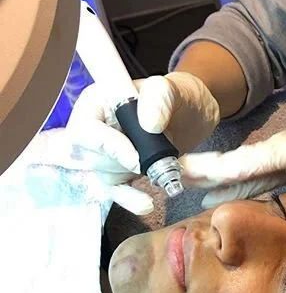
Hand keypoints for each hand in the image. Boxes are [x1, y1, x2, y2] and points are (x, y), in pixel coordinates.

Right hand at [66, 71, 219, 213]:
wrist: (194, 113)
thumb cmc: (178, 94)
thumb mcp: (171, 89)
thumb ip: (160, 98)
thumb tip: (149, 124)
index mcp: (98, 101)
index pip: (84, 130)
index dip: (106, 147)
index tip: (136, 157)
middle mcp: (96, 127)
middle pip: (92, 157)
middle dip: (124, 163)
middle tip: (154, 158)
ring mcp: (106, 151)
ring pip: (103, 174)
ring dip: (133, 176)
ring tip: (162, 166)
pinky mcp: (120, 170)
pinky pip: (116, 191)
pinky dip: (130, 199)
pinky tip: (146, 203)